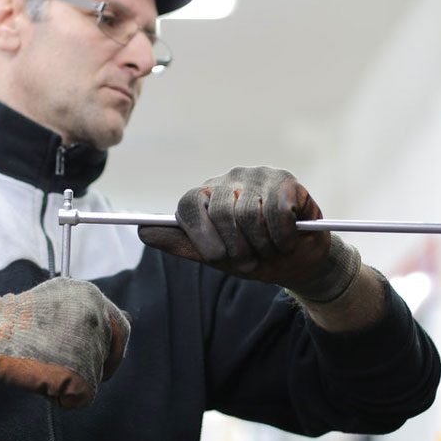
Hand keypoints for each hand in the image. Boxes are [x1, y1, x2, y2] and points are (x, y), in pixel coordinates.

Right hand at [0, 274, 129, 408]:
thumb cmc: (15, 319)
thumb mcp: (59, 298)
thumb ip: (85, 312)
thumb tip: (109, 331)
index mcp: (93, 297)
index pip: (121, 328)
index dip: (113, 349)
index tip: (103, 363)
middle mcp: (97, 317)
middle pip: (107, 355)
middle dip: (90, 366)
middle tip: (68, 373)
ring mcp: (90, 344)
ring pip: (93, 377)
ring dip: (71, 380)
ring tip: (43, 368)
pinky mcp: (80, 372)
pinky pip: (82, 397)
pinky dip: (65, 398)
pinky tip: (43, 384)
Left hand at [138, 166, 360, 302]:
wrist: (299, 264)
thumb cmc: (255, 257)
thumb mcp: (215, 257)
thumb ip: (181, 244)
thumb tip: (141, 231)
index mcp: (207, 195)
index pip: (189, 203)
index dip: (200, 234)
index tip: (217, 257)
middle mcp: (230, 179)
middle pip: (220, 211)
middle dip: (237, 248)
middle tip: (250, 261)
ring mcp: (259, 176)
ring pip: (250, 213)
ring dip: (262, 245)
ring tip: (270, 251)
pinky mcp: (287, 181)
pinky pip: (277, 211)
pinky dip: (283, 236)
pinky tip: (288, 241)